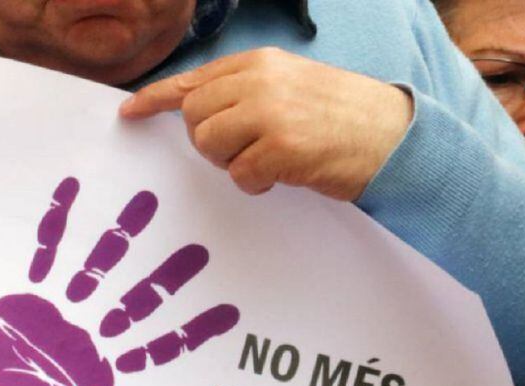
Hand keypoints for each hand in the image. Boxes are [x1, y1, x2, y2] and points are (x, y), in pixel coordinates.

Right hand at [0, 177, 237, 385]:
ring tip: (146, 203)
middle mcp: (93, 331)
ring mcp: (64, 309)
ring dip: (121, 237)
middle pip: (138, 298)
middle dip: (167, 275)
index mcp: (109, 365)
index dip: (195, 328)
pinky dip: (57, 225)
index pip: (162, 344)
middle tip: (201, 247)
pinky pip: (46, 254)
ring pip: (100, 267)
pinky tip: (72, 191)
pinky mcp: (31, 295)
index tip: (232, 310)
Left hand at [119, 47, 413, 200]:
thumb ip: (245, 93)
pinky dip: (255, 183)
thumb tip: (197, 113)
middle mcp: (260, 80)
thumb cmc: (342, 117)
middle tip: (245, 152)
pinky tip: (282, 175)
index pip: (193, 80)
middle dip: (210, 143)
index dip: (156, 99)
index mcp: (260, 63)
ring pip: (209, 144)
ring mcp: (270, 112)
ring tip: (266, 161)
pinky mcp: (282, 147)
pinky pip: (239, 174)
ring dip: (230, 163)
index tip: (129, 113)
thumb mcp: (291, 86)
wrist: (395, 136)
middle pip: (194, 118)